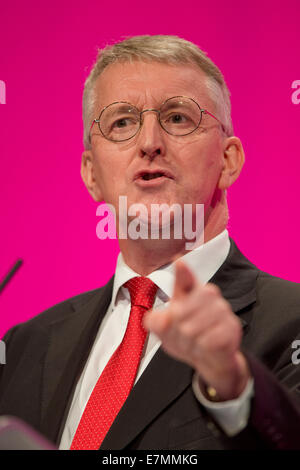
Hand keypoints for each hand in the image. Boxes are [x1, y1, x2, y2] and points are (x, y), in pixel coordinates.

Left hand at [143, 260, 250, 400]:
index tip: (179, 262)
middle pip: (179, 314)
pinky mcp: (232, 327)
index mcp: (191, 290)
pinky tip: (207, 346)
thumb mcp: (166, 328)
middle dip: (176, 331)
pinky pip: (208, 341)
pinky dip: (203, 348)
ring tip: (195, 341)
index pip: (185, 278)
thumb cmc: (188, 336)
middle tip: (183, 335)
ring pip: (192, 329)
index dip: (182, 272)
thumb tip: (154, 318)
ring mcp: (222, 309)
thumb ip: (156, 322)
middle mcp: (209, 295)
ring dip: (189, 342)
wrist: (211, 358)